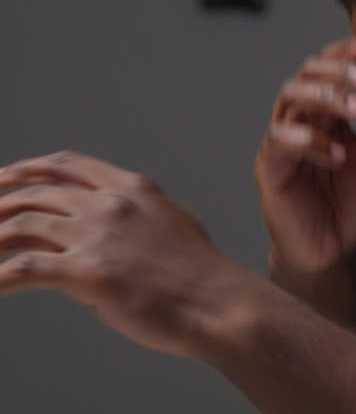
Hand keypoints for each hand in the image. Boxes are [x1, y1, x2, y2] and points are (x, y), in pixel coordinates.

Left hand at [0, 152, 247, 358]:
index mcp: (133, 188)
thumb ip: (131, 222)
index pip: (68, 166)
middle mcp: (112, 204)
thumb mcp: (168, 227)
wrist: (220, 303)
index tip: (6, 176)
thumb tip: (98, 239)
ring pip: (22, 224)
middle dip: (0, 202)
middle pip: (37, 192)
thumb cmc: (200, 276)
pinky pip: (24, 268)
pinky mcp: (88, 272)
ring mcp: (99, 236)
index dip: (29, 168)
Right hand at [255, 35, 355, 275]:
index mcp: (329, 107)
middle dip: (342, 70)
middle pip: (309, 71)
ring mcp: (283, 138)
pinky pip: (282, 141)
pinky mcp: (270, 165)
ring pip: (291, 97)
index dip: (352, 51)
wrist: (333, 247)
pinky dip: (312, 141)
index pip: (333, 65)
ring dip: (326, 97)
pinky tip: (339, 153)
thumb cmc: (355, 200)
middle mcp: (302, 115)